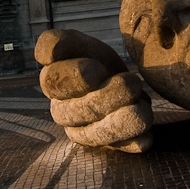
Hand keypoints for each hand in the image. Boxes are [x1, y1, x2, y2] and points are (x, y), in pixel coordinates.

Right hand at [35, 29, 153, 152]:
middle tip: (131, 81)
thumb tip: (47, 55)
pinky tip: (142, 113)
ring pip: (105, 133)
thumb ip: (55, 42)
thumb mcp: (74, 43)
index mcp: (52, 85)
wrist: (116, 79)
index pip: (56, 82)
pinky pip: (129, 145)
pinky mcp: (113, 146)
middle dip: (112, 93)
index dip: (80, 75)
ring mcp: (86, 133)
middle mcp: (63, 113)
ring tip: (139, 97)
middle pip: (85, 110)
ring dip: (128, 114)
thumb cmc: (91, 58)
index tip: (98, 67)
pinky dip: (140, 131)